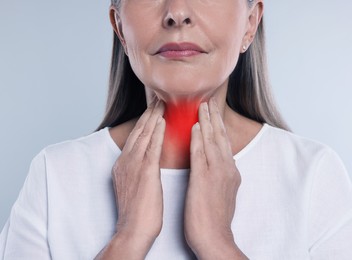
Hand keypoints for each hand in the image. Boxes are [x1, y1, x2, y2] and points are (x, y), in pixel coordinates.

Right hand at [111, 100, 165, 252]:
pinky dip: (156, 132)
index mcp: (124, 164)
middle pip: (138, 131)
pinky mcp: (144, 172)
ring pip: (143, 135)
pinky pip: (151, 146)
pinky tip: (162, 120)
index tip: (153, 110)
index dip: (145, 122)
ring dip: (152, 117)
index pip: (136, 137)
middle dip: (148, 114)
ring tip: (160, 102)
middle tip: (157, 99)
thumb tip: (148, 162)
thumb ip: (140, 171)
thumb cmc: (138, 213)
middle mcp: (126, 161)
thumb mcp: (135, 186)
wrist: (133, 230)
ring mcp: (133, 165)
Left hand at [184, 98, 246, 258]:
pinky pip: (201, 153)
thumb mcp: (223, 192)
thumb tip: (217, 165)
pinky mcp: (205, 179)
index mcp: (230, 171)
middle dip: (214, 118)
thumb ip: (221, 175)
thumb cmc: (214, 218)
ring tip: (202, 106)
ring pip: (212, 140)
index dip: (218, 126)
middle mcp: (227, 168)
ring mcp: (217, 173)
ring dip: (207, 121)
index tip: (213, 113)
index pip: (224, 143)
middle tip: (209, 101)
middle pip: (220, 137)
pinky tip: (194, 126)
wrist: (215, 238)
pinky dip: (198, 138)